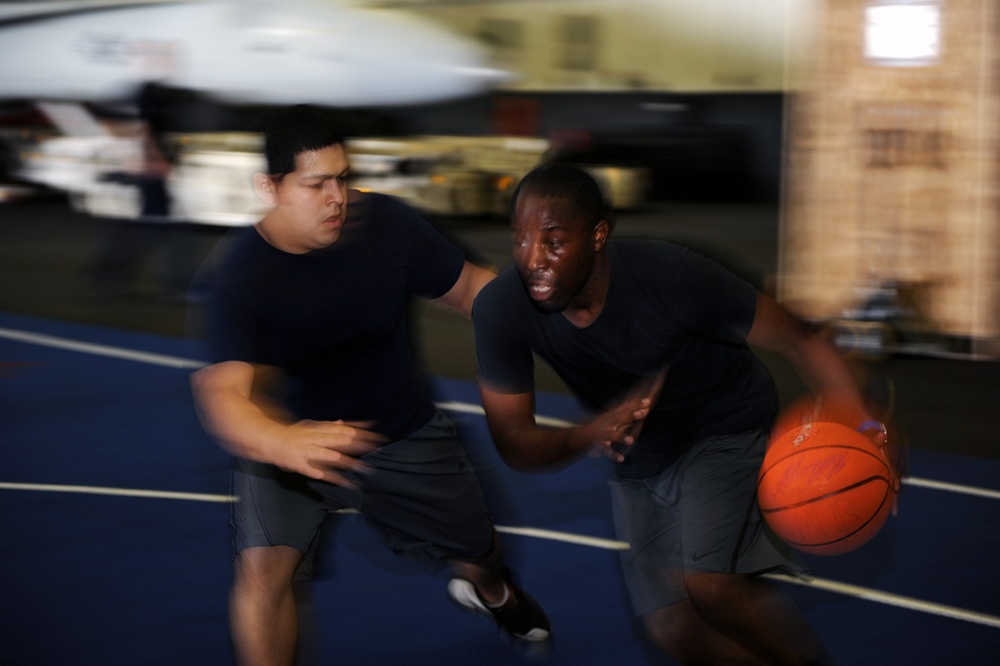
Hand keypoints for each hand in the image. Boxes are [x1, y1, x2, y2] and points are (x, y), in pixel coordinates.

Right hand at [272, 419, 386, 487]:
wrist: (268, 439)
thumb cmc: (292, 435)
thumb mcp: (310, 426)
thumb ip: (327, 426)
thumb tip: (343, 422)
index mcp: (319, 430)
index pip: (343, 429)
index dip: (359, 430)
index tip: (375, 432)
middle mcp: (315, 439)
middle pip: (339, 441)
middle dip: (356, 444)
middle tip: (374, 447)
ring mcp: (306, 451)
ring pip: (326, 455)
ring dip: (340, 459)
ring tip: (356, 465)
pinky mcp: (298, 464)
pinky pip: (310, 470)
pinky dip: (318, 473)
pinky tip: (328, 478)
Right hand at [588, 368, 666, 462]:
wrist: (579, 438)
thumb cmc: (601, 428)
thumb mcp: (613, 420)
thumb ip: (627, 416)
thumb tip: (645, 408)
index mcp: (611, 417)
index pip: (625, 410)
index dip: (636, 406)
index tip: (647, 402)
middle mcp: (606, 424)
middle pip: (619, 418)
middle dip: (629, 416)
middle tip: (641, 413)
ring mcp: (602, 435)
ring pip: (611, 435)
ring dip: (620, 437)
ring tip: (631, 440)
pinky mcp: (599, 446)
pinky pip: (606, 451)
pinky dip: (613, 455)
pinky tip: (621, 459)